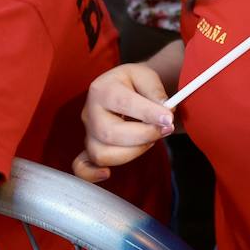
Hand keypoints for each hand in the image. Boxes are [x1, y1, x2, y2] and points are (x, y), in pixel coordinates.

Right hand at [73, 63, 174, 182]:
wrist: (124, 89)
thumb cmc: (134, 84)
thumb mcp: (146, 76)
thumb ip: (155, 91)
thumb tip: (165, 110)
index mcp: (102, 89)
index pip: (123, 103)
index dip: (148, 113)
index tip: (168, 118)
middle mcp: (90, 112)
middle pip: (110, 133)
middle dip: (143, 135)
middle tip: (165, 129)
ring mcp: (88, 132)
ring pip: (101, 153)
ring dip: (132, 152)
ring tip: (150, 140)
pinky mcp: (89, 148)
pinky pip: (81, 166)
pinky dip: (91, 173)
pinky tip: (106, 173)